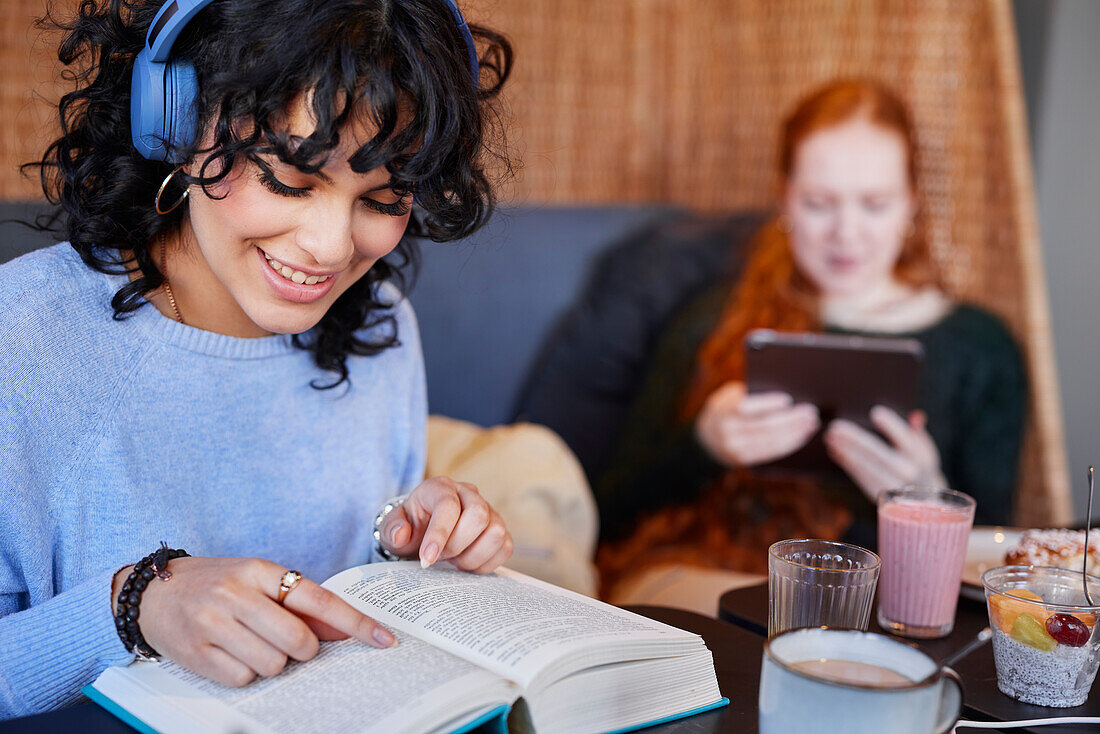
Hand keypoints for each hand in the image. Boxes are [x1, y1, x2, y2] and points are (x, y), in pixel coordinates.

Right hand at [112, 556, 395, 686]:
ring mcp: (214, 624)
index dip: (356, 623)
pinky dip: (245, 672)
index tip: (385, 639)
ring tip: (251, 642)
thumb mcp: (258, 581)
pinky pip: (244, 678)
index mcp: (260, 571)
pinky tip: (230, 653)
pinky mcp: (196, 653)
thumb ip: (300, 603)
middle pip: (299, 641)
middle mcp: (237, 594)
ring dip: (272, 661)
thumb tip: (344, 629)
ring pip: (274, 664)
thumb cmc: (217, 585)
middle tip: (288, 641)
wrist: (152, 592)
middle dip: (304, 650)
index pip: (319, 600)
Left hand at [376, 476, 512, 572]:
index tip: (426, 560)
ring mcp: (489, 511)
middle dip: (457, 545)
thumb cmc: (411, 528)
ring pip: (496, 533)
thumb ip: (391, 529)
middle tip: (440, 557)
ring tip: (453, 560)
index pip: (448, 505)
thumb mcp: (392, 528)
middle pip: (479, 515)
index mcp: (440, 487)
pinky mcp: (500, 530)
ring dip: (472, 556)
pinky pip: (505, 548)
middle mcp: (468, 494)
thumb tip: (401, 534)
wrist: (424, 533)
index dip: (439, 534)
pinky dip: (485, 563)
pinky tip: (466, 564)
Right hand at [694, 382, 819, 467]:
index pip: (745, 406)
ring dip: (794, 433)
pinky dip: (788, 444)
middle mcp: (727, 431)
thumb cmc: (726, 409)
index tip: (788, 399)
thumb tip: (784, 391)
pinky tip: (801, 436)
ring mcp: (734, 448)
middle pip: (763, 426)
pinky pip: (770, 452)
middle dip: (790, 420)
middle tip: (810, 412)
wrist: (705, 439)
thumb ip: (748, 393)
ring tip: (811, 424)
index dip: (767, 404)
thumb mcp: (728, 396)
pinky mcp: (743, 460)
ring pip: (770, 441)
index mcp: (722, 410)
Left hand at [824, 406, 945, 501]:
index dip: (892, 426)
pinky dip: (846, 464)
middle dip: (856, 439)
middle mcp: (908, 473)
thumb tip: (915, 416)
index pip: (905, 439)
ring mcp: (892, 486)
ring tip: (830, 438)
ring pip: (866, 467)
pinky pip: (860, 478)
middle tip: (836, 426)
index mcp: (921, 456)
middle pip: (879, 454)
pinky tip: (834, 451)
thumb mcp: (923, 447)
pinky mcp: (878, 495)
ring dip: (845, 452)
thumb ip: (916, 432)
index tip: (875, 412)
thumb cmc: (917, 463)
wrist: (920, 499)